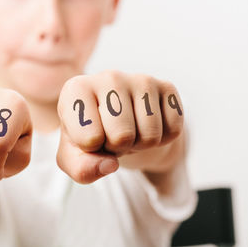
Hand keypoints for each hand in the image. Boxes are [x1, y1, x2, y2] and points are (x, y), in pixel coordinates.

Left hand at [57, 71, 183, 183]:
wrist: (114, 119)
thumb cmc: (89, 135)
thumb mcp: (74, 156)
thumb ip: (81, 169)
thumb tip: (109, 165)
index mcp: (76, 90)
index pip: (89, 139)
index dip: (92, 149)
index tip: (90, 136)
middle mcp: (108, 77)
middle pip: (123, 137)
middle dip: (117, 148)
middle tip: (111, 136)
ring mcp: (140, 79)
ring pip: (150, 136)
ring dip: (140, 144)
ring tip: (127, 130)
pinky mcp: (166, 87)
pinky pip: (173, 130)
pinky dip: (161, 140)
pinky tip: (145, 125)